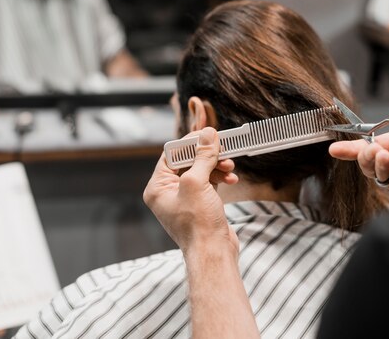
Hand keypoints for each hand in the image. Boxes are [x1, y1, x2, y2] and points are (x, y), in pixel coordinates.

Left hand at [143, 127, 239, 256]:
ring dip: (217, 165)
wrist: (213, 253)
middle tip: (222, 148)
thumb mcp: (197, 184)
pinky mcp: (200, 204)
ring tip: (230, 167)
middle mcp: (168, 192)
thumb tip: (207, 135)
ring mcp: (185, 199)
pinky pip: (209, 182)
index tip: (207, 135)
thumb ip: (202, 157)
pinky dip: (220, 177)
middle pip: (187, 161)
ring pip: (201, 170)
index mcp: (157, 187)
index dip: (189, 143)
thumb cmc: (198, 225)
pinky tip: (231, 179)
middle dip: (207, 155)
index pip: (171, 155)